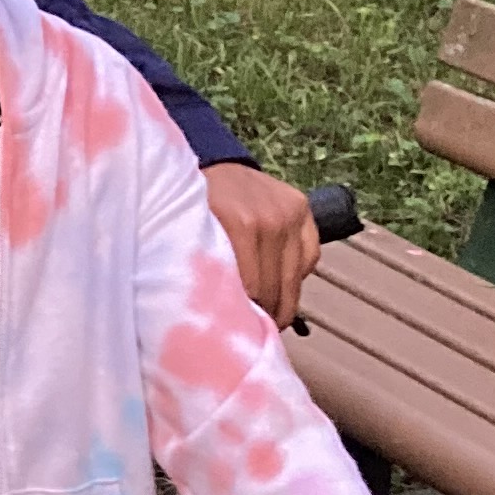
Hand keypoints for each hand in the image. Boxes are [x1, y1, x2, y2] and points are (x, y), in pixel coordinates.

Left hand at [205, 163, 320, 327]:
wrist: (209, 160)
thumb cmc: (192, 205)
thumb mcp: (185, 236)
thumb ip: (202, 273)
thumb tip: (211, 321)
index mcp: (237, 224)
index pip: (251, 291)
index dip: (243, 319)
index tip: (236, 334)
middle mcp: (269, 218)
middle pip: (274, 289)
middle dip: (263, 315)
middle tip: (251, 331)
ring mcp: (289, 213)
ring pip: (293, 280)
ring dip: (282, 303)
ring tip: (268, 317)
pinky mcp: (303, 209)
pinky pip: (310, 257)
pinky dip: (297, 275)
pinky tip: (282, 284)